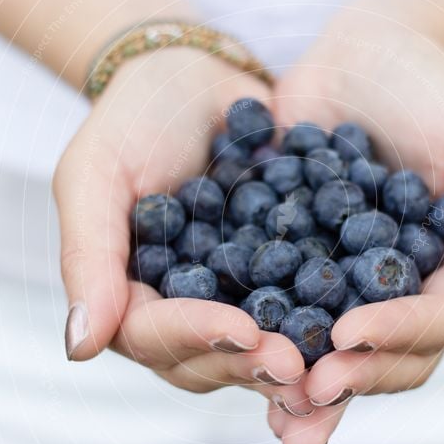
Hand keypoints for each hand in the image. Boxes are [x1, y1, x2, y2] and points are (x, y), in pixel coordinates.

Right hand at [53, 49, 313, 417]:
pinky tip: (365, 320)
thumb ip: (87, 257)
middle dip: (253, 362)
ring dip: (296, 357)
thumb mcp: (95, 175)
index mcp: (131, 297)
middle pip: (211, 360)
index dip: (198, 337)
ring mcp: (234, 298)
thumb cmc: (133, 119)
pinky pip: (302, 304)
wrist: (196, 78)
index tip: (243, 330)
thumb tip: (78, 349)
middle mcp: (183, 311)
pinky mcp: (281, 277)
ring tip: (334, 359)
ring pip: (260, 347)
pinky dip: (329, 317)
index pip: (155, 336)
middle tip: (299, 365)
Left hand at [267, 17, 443, 443]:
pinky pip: (277, 309)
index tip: (351, 335)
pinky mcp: (291, 264)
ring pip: (329, 351)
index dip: (396, 337)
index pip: (434, 325)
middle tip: (308, 389)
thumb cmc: (434, 89)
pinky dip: (259, 338)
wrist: (361, 52)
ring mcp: (342, 283)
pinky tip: (230, 357)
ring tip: (277, 417)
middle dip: (349, 378)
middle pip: (384, 358)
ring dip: (304, 387)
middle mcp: (397, 292)